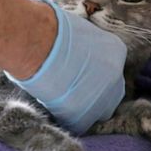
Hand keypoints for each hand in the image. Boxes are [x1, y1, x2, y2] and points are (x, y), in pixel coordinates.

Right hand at [5, 0, 126, 134]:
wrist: (36, 42)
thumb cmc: (50, 28)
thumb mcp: (78, 29)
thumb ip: (86, 44)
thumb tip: (77, 48)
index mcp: (115, 50)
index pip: (111, 66)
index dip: (95, 71)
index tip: (80, 70)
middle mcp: (115, 75)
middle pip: (112, 91)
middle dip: (96, 90)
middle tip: (73, 85)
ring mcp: (101, 98)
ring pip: (98, 110)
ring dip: (84, 105)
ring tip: (61, 95)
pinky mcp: (82, 117)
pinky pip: (78, 123)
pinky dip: (66, 116)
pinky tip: (52, 102)